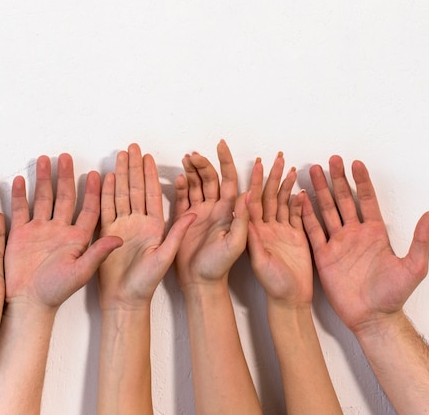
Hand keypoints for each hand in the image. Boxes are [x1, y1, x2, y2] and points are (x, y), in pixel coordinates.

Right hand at [4, 154, 121, 310]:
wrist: (28, 304)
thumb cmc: (57, 291)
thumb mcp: (82, 272)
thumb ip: (98, 253)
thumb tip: (119, 238)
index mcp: (77, 237)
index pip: (88, 209)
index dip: (93, 192)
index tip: (97, 174)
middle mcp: (60, 229)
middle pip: (64, 197)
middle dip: (65, 176)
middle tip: (66, 156)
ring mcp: (40, 230)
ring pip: (43, 198)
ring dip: (43, 179)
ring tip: (44, 159)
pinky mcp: (21, 234)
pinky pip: (21, 210)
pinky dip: (20, 195)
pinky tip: (21, 180)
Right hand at [98, 144, 194, 309]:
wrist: (125, 300)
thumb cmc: (148, 284)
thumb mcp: (167, 256)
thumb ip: (178, 234)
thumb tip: (192, 212)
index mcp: (155, 225)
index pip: (153, 193)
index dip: (150, 174)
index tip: (148, 156)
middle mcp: (140, 222)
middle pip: (136, 188)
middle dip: (134, 167)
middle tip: (132, 146)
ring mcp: (123, 226)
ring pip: (122, 194)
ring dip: (121, 174)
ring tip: (120, 155)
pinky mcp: (108, 234)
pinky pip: (106, 209)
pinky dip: (106, 193)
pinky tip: (106, 178)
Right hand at [174, 140, 247, 289]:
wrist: (200, 283)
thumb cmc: (220, 266)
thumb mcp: (236, 243)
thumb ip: (242, 219)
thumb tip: (248, 193)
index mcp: (229, 210)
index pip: (228, 179)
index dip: (226, 161)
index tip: (221, 145)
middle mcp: (215, 208)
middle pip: (210, 178)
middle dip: (203, 163)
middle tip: (194, 154)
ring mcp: (199, 212)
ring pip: (196, 184)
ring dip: (192, 170)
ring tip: (186, 158)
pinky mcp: (184, 219)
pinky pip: (182, 197)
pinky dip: (181, 186)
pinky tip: (180, 177)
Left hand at [246, 153, 312, 307]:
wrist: (289, 300)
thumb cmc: (272, 284)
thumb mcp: (259, 260)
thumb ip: (252, 235)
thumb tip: (244, 207)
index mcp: (254, 230)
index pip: (253, 199)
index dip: (254, 180)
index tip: (257, 163)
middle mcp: (266, 227)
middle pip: (268, 195)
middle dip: (272, 175)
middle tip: (276, 157)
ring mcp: (281, 230)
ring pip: (282, 201)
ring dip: (286, 184)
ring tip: (290, 167)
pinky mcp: (295, 236)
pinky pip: (296, 214)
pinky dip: (299, 201)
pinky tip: (301, 189)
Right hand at [302, 155, 428, 333]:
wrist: (372, 317)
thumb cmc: (393, 295)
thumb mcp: (413, 267)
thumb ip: (421, 241)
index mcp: (374, 233)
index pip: (367, 200)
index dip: (362, 182)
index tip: (356, 163)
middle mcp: (354, 234)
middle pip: (343, 199)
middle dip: (337, 179)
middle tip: (332, 159)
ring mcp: (338, 243)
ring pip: (327, 210)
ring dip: (320, 190)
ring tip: (312, 171)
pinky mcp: (324, 256)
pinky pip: (313, 231)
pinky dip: (307, 214)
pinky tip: (301, 199)